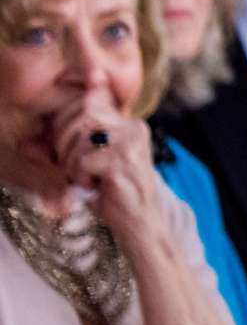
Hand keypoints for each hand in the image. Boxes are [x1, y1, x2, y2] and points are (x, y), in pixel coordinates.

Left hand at [49, 98, 171, 250]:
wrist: (141, 221)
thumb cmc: (113, 192)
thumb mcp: (89, 163)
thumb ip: (64, 149)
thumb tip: (27, 144)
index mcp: (129, 123)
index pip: (88, 104)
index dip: (65, 124)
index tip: (65, 148)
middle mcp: (134, 128)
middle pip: (82, 117)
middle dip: (65, 143)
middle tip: (71, 166)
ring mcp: (131, 144)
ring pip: (80, 141)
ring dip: (72, 165)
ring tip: (86, 179)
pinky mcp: (123, 163)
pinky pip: (83, 162)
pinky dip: (80, 178)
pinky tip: (93, 187)